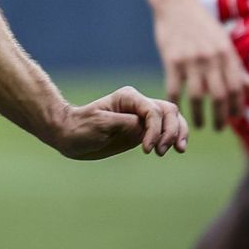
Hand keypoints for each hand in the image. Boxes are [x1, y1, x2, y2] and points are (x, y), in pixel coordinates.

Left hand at [51, 86, 188, 159]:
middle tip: (161, 151)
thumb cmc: (80, 128)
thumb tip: (144, 127)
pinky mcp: (142, 131)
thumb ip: (124, 123)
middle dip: (171, 131)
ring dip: (178, 133)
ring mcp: (142, 117)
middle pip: (168, 111)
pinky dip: (174, 138)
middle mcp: (138, 104)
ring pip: (172, 119)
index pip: (152, 111)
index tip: (147, 150)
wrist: (70, 136)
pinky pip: (165, 131)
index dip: (154, 130)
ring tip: (178, 150)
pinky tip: (177, 149)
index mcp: (128, 97)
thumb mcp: (99, 124)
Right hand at [153, 0, 248, 129]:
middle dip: (220, 117)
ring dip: (199, 115)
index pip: (237, 87)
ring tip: (199, 125)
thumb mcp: (223, 41)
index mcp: (227, 53)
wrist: (177, 4)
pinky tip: (177, 110)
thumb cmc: (202, 24)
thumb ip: (235, 65)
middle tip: (219, 128)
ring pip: (197, 96)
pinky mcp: (172, 59)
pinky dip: (176, 103)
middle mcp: (211, 58)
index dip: (237, 106)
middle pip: (219, 96)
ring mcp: (191, 59)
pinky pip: (174, 88)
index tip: (234, 118)